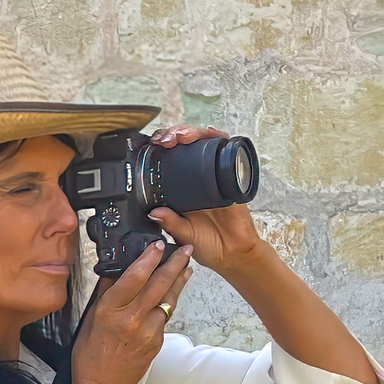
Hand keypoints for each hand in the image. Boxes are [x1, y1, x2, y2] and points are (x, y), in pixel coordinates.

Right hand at [69, 234, 191, 383]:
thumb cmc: (91, 357)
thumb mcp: (90, 320)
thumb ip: (106, 294)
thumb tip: (117, 270)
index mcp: (110, 311)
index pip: (134, 276)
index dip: (149, 257)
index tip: (158, 244)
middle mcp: (131, 320)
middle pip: (159, 283)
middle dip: (175, 263)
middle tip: (185, 248)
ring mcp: (148, 331)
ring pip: (168, 300)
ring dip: (178, 281)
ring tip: (186, 266)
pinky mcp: (157, 341)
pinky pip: (165, 317)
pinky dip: (168, 304)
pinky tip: (170, 295)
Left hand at [143, 124, 263, 274]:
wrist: (232, 251)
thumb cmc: (207, 243)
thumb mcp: (183, 234)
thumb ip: (171, 223)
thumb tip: (154, 212)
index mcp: (178, 189)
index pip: (165, 161)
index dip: (158, 150)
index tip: (151, 148)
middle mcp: (194, 177)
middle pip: (182, 145)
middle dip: (172, 135)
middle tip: (165, 140)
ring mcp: (212, 173)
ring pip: (201, 142)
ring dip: (190, 132)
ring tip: (181, 136)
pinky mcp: (229, 173)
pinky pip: (225, 149)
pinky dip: (216, 137)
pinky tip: (207, 134)